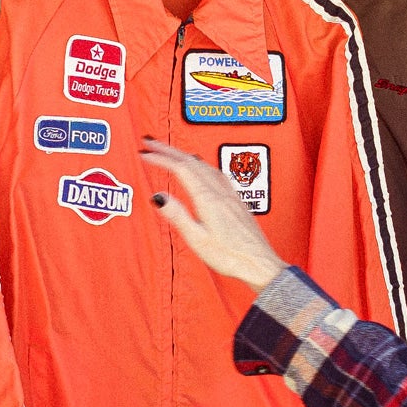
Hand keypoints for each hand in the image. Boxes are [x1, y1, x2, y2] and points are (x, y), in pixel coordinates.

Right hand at [139, 138, 288, 292]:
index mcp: (208, 199)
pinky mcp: (237, 201)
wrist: (260, 264)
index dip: (161, 158)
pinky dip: (202, 165)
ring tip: (171, 153)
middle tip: (151, 143)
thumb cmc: (231, 257)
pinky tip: (202, 169)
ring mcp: (231, 195)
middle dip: (169, 150)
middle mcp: (221, 193)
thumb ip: (178, 216)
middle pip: (192, 161)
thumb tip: (158, 197)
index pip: (181, 168)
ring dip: (185, 155)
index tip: (146, 154)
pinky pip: (217, 173)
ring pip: (205, 165)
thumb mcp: (198, 240)